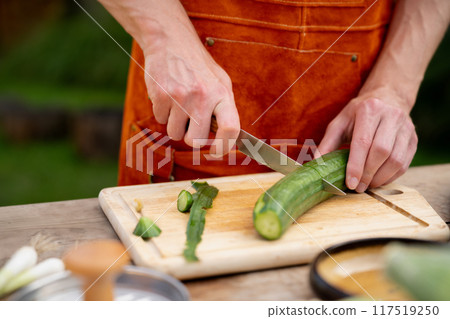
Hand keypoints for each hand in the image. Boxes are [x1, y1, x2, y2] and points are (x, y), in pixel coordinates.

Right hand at [144, 29, 239, 156]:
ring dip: (175, 124)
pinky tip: (167, 95)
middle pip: (196, 140)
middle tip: (190, 123)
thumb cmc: (198, 66)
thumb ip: (224, 109)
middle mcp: (203, 96)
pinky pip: (160, 120)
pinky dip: (162, 112)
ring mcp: (181, 97)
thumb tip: (226, 138)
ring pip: (175, 134)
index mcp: (222, 94)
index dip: (224, 147)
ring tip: (178, 104)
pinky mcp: (161, 95)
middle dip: (191, 137)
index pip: (231, 129)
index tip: (214, 152)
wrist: (171, 41)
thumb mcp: (220, 82)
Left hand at [317, 88, 417, 191]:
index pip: (363, 142)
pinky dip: (391, 176)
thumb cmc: (358, 114)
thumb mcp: (340, 122)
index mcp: (369, 110)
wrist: (388, 98)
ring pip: (396, 159)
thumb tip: (316, 165)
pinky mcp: (414, 139)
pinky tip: (378, 180)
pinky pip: (405, 163)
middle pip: (381, 151)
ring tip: (367, 185)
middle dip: (368, 174)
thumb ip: (327, 143)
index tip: (350, 183)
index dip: (356, 165)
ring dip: (380, 178)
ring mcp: (406, 128)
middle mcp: (391, 116)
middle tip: (357, 187)